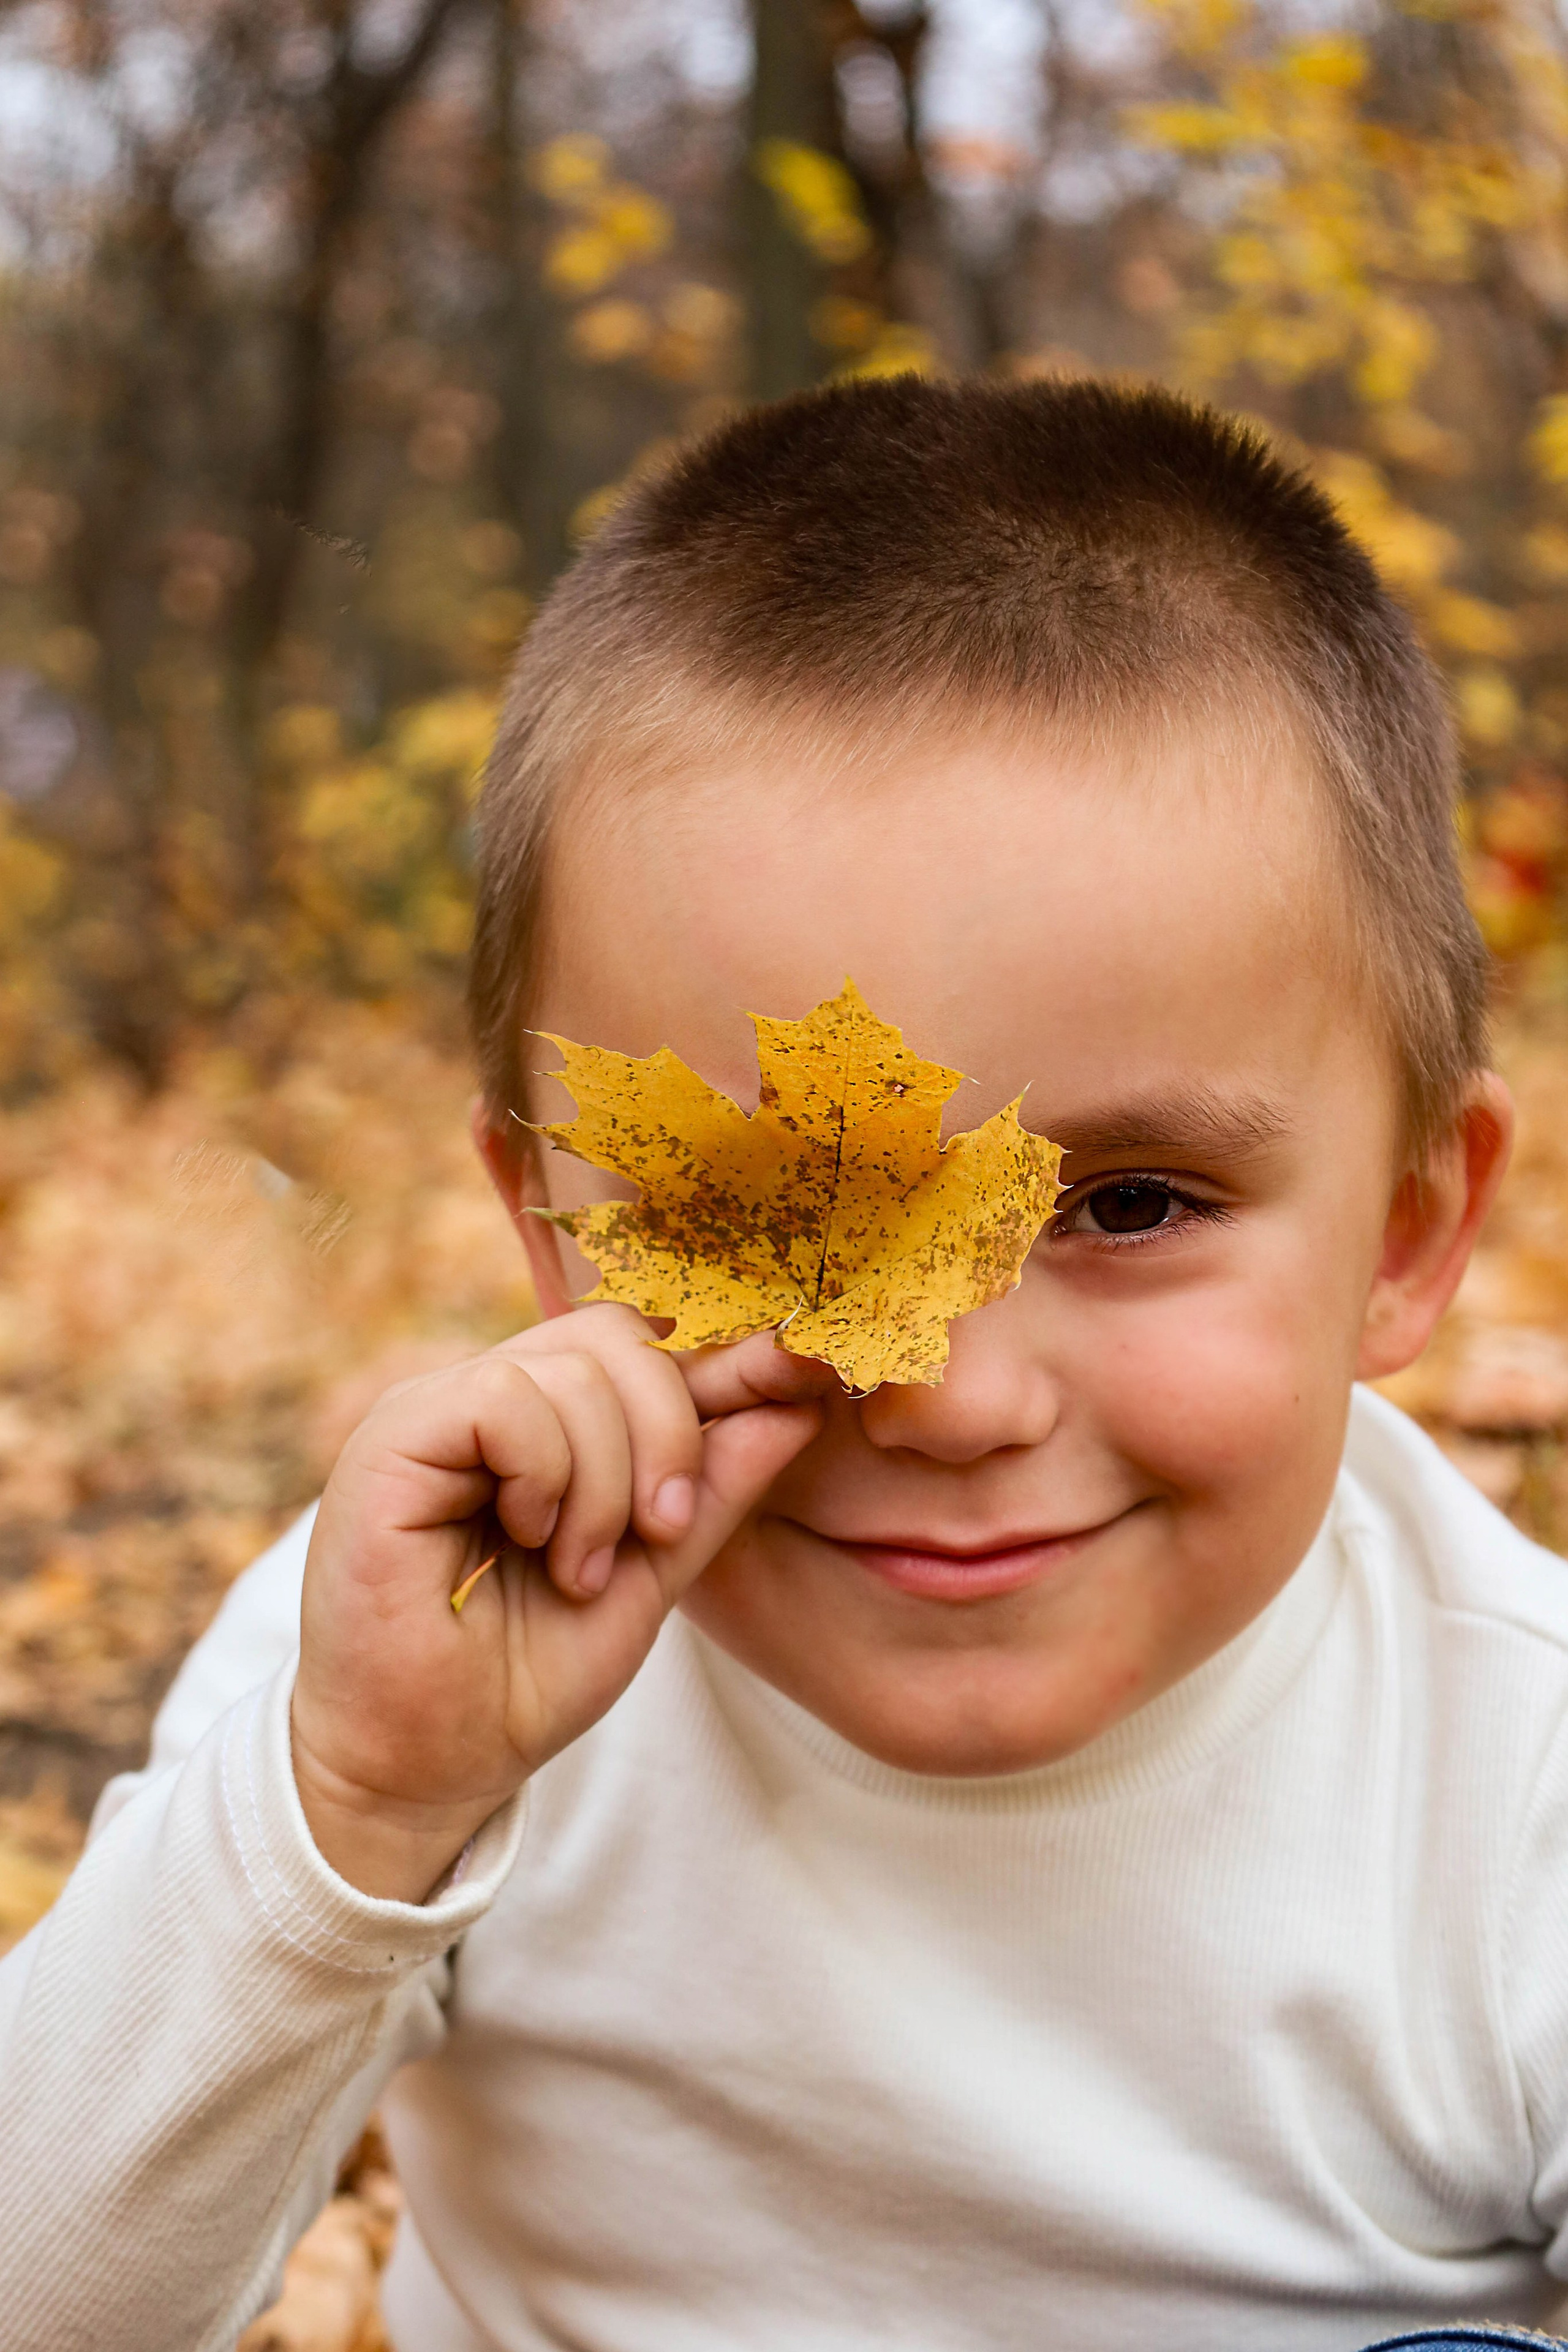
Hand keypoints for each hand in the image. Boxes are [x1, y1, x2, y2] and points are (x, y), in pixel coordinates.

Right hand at [290, 1308, 825, 1901]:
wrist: (426, 1768)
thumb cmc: (523, 1678)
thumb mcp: (653, 1575)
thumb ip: (714, 1488)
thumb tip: (799, 1401)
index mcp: (545, 1422)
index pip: (645, 1346)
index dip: (729, 1360)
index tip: (806, 1382)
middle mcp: (488, 1399)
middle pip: (618, 1336)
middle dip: (673, 1432)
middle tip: (663, 1529)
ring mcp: (435, 1409)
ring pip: (573, 1368)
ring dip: (608, 1481)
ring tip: (580, 1568)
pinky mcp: (393, 1438)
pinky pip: (504, 1398)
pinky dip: (547, 1474)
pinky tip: (534, 1540)